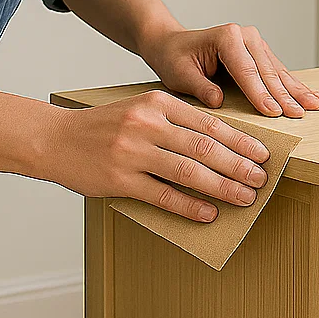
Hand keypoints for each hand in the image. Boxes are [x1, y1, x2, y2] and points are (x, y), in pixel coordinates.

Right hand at [48, 90, 270, 221]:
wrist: (55, 139)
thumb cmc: (104, 129)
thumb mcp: (141, 111)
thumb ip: (176, 124)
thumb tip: (222, 147)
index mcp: (157, 103)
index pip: (209, 123)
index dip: (240, 141)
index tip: (263, 155)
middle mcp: (147, 124)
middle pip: (205, 148)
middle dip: (239, 166)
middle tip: (261, 180)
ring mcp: (133, 152)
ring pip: (189, 172)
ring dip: (222, 188)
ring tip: (244, 198)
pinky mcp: (120, 179)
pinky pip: (163, 196)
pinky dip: (189, 207)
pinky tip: (209, 214)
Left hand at [139, 22, 318, 118]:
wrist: (173, 45)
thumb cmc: (174, 59)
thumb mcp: (179, 75)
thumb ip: (200, 87)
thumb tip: (218, 102)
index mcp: (226, 37)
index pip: (247, 70)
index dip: (261, 94)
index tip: (274, 113)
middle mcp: (245, 36)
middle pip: (268, 72)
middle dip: (285, 95)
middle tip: (299, 115)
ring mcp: (255, 43)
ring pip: (279, 72)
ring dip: (296, 91)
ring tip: (314, 106)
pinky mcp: (260, 53)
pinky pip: (279, 73)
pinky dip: (294, 86)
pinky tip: (311, 97)